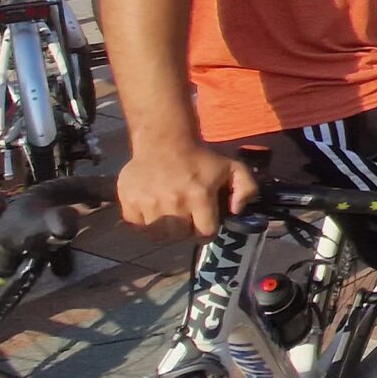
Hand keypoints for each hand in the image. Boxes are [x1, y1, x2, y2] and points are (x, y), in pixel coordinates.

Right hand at [118, 138, 255, 239]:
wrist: (164, 141)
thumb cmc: (200, 158)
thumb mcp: (232, 167)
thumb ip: (247, 188)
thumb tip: (238, 210)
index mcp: (199, 196)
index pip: (205, 233)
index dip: (207, 229)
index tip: (204, 222)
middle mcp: (173, 202)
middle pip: (180, 237)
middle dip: (185, 230)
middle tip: (185, 217)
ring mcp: (149, 203)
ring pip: (158, 235)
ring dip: (165, 229)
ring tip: (169, 215)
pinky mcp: (129, 202)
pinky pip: (137, 226)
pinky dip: (143, 222)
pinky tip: (152, 208)